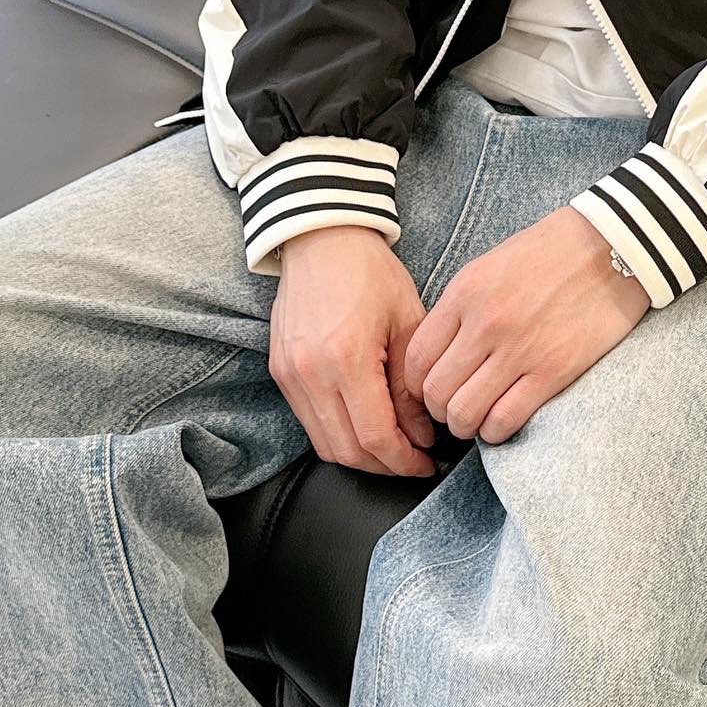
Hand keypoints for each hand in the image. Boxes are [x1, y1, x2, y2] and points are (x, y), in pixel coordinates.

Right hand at [271, 226, 438, 477]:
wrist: (322, 239)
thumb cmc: (370, 273)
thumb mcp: (408, 322)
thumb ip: (412, 385)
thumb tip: (422, 433)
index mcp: (346, 359)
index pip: (374, 436)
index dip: (404, 460)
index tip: (427, 463)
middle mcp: (310, 374)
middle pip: (346, 451)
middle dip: (385, 467)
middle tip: (414, 462)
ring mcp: (289, 375)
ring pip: (324, 444)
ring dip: (360, 457)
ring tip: (393, 450)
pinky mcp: (280, 372)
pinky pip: (309, 423)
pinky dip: (339, 436)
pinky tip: (365, 428)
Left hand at [403, 205, 651, 444]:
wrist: (613, 245)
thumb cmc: (553, 251)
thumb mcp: (491, 264)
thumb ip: (461, 305)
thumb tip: (441, 349)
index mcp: (465, 293)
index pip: (417, 359)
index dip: (416, 386)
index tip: (429, 392)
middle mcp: (485, 323)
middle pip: (436, 392)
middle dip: (438, 411)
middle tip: (451, 411)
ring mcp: (519, 349)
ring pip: (465, 413)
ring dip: (465, 425)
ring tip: (476, 420)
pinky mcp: (554, 370)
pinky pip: (506, 419)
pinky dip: (496, 430)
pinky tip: (501, 422)